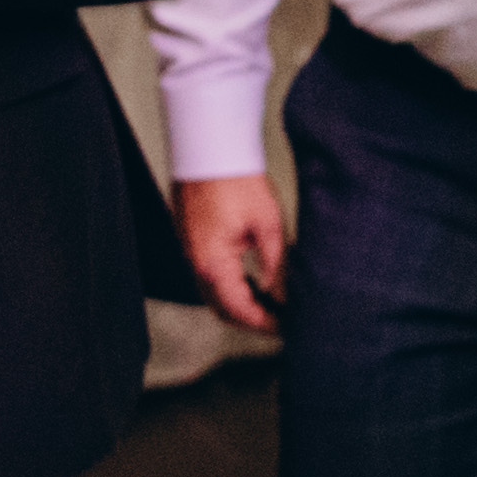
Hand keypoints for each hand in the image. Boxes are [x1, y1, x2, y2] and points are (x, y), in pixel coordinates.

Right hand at [176, 172, 290, 330]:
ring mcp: (190, 252)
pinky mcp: (192, 241)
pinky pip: (208, 276)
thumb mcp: (267, 225)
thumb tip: (285, 295)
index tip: (287, 328)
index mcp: (213, 264)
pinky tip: (251, 282)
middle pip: (222, 309)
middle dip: (251, 320)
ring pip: (213, 294)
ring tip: (271, 304)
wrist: (209, 148)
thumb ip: (276, 266)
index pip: (239, 311)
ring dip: (240, 304)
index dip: (265, 324)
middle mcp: (196, 263)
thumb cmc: (235, 179)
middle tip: (280, 321)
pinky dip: (230, 286)